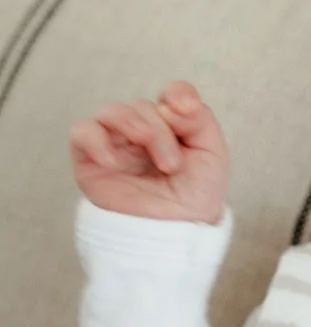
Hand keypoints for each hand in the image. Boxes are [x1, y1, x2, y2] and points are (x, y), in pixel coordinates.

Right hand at [69, 82, 228, 223]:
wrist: (176, 232)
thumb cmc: (194, 197)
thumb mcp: (212, 154)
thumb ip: (200, 119)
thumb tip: (172, 101)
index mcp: (171, 127)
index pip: (169, 93)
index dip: (178, 94)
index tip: (188, 110)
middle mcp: (141, 131)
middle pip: (143, 106)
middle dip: (160, 131)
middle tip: (173, 165)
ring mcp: (115, 143)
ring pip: (112, 111)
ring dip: (136, 130)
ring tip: (154, 162)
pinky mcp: (90, 160)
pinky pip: (82, 132)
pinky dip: (97, 140)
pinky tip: (115, 162)